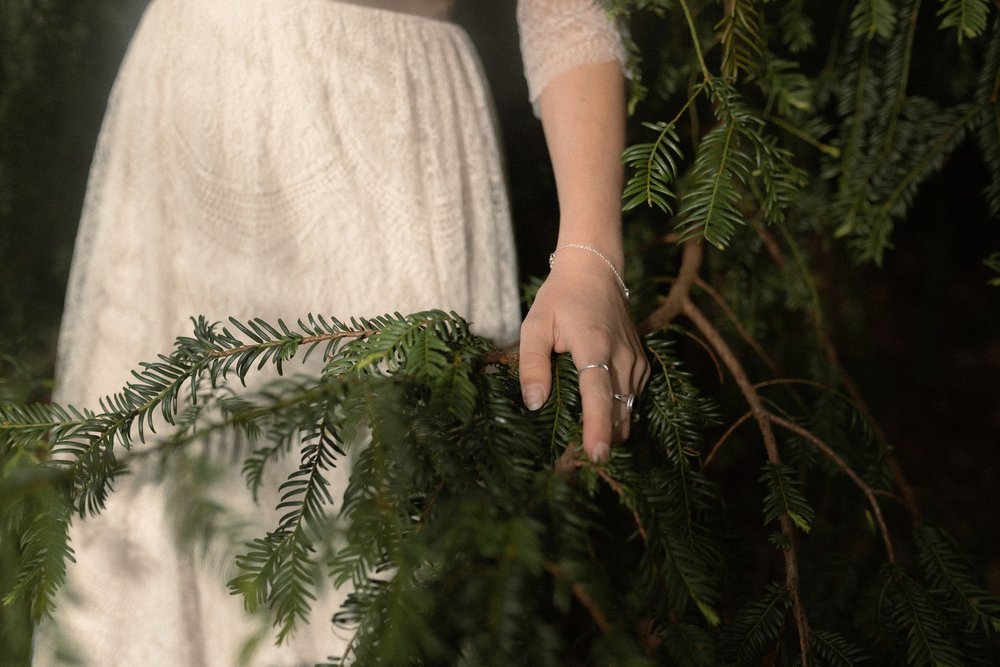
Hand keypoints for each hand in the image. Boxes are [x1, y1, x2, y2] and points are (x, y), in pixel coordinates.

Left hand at [519, 249, 648, 461]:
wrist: (595, 271)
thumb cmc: (560, 298)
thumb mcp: (535, 325)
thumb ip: (532, 365)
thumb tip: (534, 404)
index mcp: (594, 346)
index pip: (599, 394)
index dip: (597, 427)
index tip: (597, 454)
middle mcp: (622, 357)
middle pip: (618, 411)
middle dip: (601, 440)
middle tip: (574, 462)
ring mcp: (637, 361)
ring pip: (628, 409)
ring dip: (611, 430)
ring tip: (583, 445)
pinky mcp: (642, 364)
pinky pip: (633, 399)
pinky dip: (619, 414)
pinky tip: (600, 420)